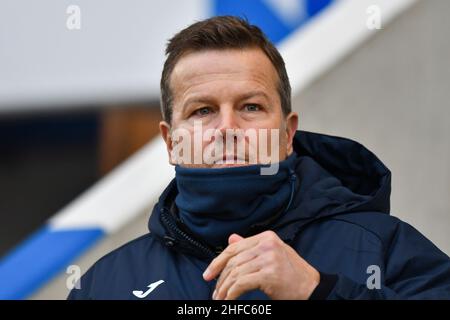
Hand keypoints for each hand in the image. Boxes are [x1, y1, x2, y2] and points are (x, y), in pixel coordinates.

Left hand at [202, 231, 319, 299]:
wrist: (312, 288)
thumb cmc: (291, 273)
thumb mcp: (272, 255)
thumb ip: (251, 247)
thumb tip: (231, 239)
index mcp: (266, 237)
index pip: (235, 248)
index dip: (218, 261)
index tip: (208, 274)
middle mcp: (267, 244)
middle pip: (233, 260)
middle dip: (220, 278)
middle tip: (215, 292)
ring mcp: (269, 258)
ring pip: (235, 273)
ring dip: (224, 289)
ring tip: (220, 299)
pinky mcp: (269, 274)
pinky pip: (241, 284)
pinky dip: (231, 294)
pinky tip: (229, 301)